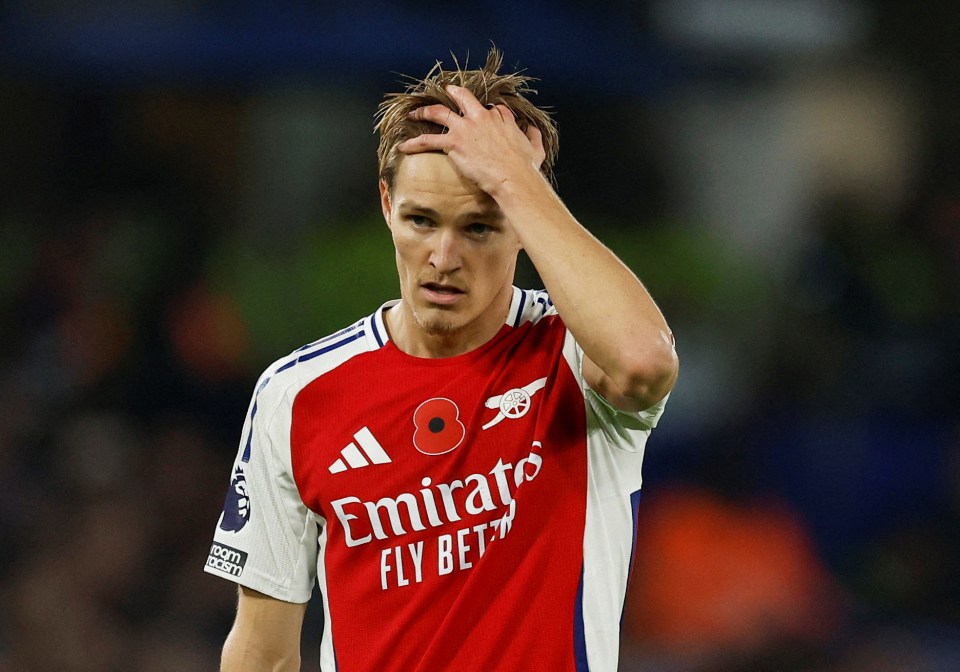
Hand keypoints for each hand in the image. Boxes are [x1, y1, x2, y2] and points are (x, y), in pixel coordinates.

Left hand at [398, 85, 546, 195]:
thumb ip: (534, 137)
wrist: (513, 177)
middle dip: (452, 92)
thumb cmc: (525, 168)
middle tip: (445, 91)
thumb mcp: (536, 148)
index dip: (486, 110)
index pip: (491, 107)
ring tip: (414, 113)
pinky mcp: (454, 142)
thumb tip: (534, 130)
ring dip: (425, 111)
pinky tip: (403, 146)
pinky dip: (414, 142)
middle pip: (463, 97)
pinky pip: (428, 139)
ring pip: (439, 112)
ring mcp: (465, 128)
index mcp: (501, 117)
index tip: (482, 114)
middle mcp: (481, 117)